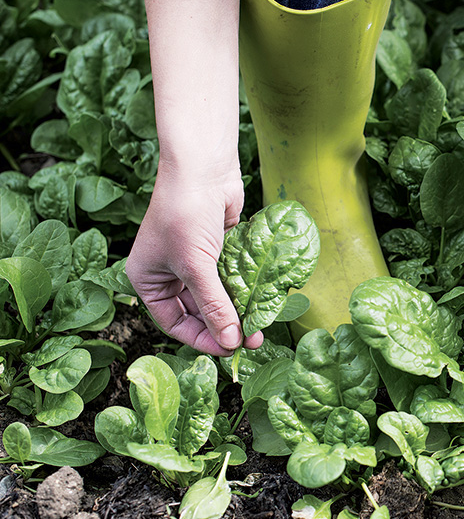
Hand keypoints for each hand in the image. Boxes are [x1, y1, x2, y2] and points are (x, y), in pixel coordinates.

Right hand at [126, 164, 263, 354]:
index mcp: (148, 280)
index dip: (201, 338)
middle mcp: (169, 272)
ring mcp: (195, 260)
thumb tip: (231, 341)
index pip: (174, 323)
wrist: (203, 168)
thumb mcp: (196, 266)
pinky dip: (244, 290)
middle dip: (224, 326)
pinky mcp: (218, 249)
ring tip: (259, 327)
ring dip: (237, 311)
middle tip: (250, 341)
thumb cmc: (186, 214)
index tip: (228, 350)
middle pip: (198, 312)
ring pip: (218, 296)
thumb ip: (214, 306)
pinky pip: (231, 278)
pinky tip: (261, 303)